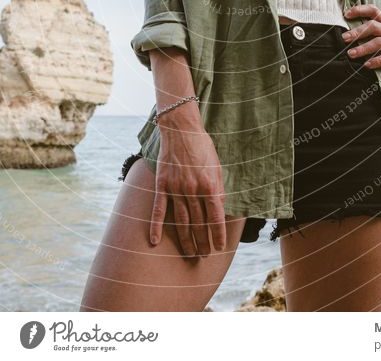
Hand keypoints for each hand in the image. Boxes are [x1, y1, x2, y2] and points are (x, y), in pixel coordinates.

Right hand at [150, 113, 225, 257]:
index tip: (218, 247)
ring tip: (190, 253)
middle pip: (198, 223)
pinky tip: (155, 241)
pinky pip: (159, 210)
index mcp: (209, 185)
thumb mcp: (217, 166)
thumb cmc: (202, 147)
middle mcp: (193, 190)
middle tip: (204, 256)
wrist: (181, 130)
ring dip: (186, 240)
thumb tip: (220, 208)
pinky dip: (156, 227)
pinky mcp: (162, 185)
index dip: (217, 234)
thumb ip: (218, 188)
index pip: (215, 217)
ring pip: (181, 221)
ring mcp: (176, 189)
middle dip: (202, 241)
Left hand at [341, 4, 380, 82]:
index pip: (374, 10)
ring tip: (351, 54)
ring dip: (363, 47)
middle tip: (344, 38)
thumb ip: (373, 33)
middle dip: (357, 32)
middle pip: (374, 26)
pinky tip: (367, 64)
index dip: (360, 10)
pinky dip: (377, 60)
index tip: (346, 14)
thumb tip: (348, 34)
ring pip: (380, 42)